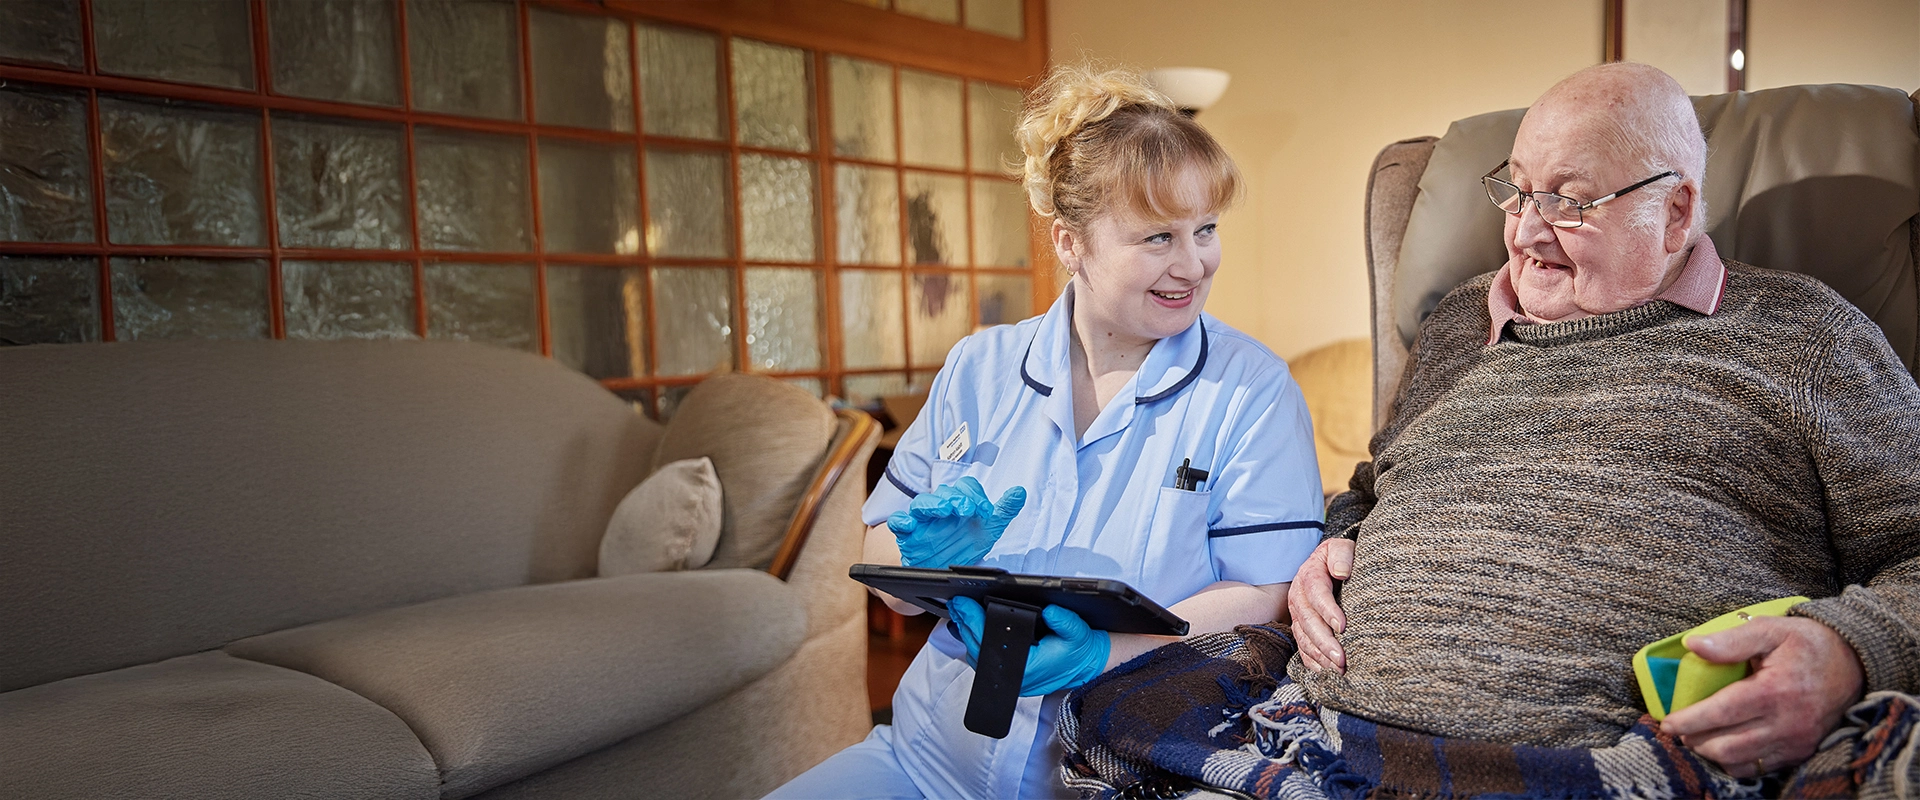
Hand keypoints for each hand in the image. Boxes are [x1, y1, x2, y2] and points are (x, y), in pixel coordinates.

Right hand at [886, 477, 1025, 568]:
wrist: (939, 572)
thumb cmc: (961, 546)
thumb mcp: (987, 531)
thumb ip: (1004, 511)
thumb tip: (1020, 491)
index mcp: (960, 504)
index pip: (966, 488)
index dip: (976, 495)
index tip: (987, 511)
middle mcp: (941, 508)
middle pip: (944, 492)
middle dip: (957, 498)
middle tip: (968, 509)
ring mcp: (922, 521)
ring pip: (922, 503)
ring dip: (933, 503)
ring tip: (945, 509)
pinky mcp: (907, 536)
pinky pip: (898, 523)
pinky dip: (901, 521)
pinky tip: (908, 524)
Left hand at [949, 597, 1110, 695]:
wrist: (1086, 666)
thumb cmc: (1080, 650)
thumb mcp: (1077, 632)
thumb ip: (1065, 622)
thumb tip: (1050, 612)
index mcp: (1028, 668)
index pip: (991, 646)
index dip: (974, 625)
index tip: (965, 607)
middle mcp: (1017, 679)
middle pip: (979, 652)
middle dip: (966, 625)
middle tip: (957, 604)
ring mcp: (1013, 681)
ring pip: (980, 659)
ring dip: (969, 636)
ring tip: (960, 613)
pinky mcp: (1013, 678)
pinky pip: (988, 663)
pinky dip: (978, 645)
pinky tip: (971, 629)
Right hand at [1287, 537, 1353, 671]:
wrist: (1328, 563)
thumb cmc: (1340, 558)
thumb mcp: (1341, 548)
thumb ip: (1341, 555)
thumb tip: (1341, 572)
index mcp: (1309, 575)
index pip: (1316, 594)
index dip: (1328, 611)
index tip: (1343, 627)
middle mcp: (1298, 596)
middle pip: (1307, 621)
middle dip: (1323, 642)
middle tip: (1341, 659)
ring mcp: (1297, 613)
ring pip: (1303, 637)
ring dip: (1319, 655)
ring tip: (1337, 669)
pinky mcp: (1299, 627)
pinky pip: (1301, 647)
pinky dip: (1311, 661)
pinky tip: (1324, 671)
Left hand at [1661, 616, 1864, 776]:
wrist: (1855, 664)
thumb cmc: (1808, 644)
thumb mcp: (1771, 629)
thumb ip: (1731, 640)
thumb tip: (1693, 645)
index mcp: (1775, 690)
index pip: (1722, 713)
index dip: (1690, 720)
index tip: (1667, 722)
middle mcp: (1787, 722)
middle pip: (1727, 745)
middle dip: (1695, 740)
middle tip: (1679, 728)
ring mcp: (1796, 741)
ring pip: (1741, 762)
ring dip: (1711, 753)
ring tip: (1697, 736)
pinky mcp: (1801, 752)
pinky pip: (1760, 768)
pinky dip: (1735, 762)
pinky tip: (1723, 746)